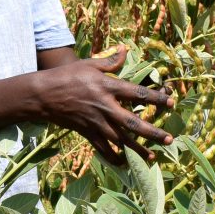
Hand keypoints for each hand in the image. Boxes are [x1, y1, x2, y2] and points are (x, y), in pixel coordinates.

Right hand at [33, 47, 174, 163]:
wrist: (43, 95)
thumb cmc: (66, 76)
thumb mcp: (89, 64)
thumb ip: (110, 61)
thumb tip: (125, 49)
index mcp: (107, 87)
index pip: (137, 93)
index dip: (156, 98)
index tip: (171, 103)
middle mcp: (104, 107)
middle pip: (133, 123)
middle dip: (152, 132)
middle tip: (169, 139)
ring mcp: (95, 122)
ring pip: (120, 140)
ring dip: (137, 150)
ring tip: (152, 158)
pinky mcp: (87, 133)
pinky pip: (103, 149)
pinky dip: (114, 158)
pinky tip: (125, 164)